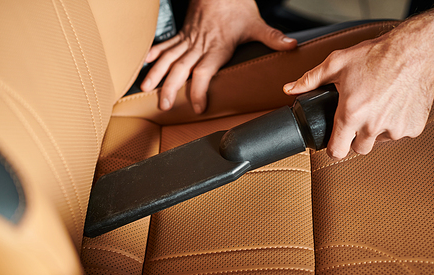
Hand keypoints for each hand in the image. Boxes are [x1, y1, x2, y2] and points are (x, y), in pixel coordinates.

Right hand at [141, 0, 296, 113]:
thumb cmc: (236, 4)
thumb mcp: (256, 23)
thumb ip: (272, 37)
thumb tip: (290, 46)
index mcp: (216, 48)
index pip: (204, 73)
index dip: (198, 91)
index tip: (197, 106)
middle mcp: (199, 46)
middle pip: (180, 69)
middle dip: (170, 87)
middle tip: (163, 104)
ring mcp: (188, 40)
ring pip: (168, 58)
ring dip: (156, 73)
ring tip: (146, 88)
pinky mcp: (182, 34)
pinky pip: (164, 45)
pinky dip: (152, 54)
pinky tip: (143, 64)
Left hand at [284, 35, 433, 159]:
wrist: (416, 51)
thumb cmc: (377, 56)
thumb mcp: (337, 64)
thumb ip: (310, 80)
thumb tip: (290, 89)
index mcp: (351, 114)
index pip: (337, 151)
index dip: (334, 148)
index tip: (335, 142)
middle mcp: (373, 126)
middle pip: (359, 148)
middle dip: (356, 137)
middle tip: (359, 116)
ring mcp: (395, 129)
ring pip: (380, 140)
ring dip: (377, 129)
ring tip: (378, 105)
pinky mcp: (413, 128)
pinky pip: (400, 133)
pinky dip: (397, 123)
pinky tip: (395, 104)